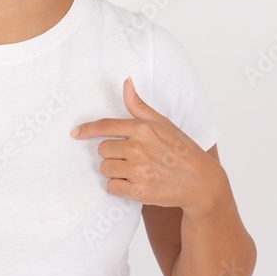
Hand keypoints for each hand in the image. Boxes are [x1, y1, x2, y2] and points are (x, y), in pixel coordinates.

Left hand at [70, 76, 225, 213]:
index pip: (106, 126)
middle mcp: (139, 148)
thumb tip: (126, 83)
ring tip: (134, 170)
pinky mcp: (139, 192)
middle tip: (131, 157)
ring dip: (114, 170)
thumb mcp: (164, 123)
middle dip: (112, 153)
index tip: (75, 133)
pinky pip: (112, 187)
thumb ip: (140, 106)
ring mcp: (139, 171)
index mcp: (144, 129)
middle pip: (102, 150)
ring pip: (105, 169)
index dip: (87, 129)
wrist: (201, 182)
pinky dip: (118, 186)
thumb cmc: (182, 150)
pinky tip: (133, 183)